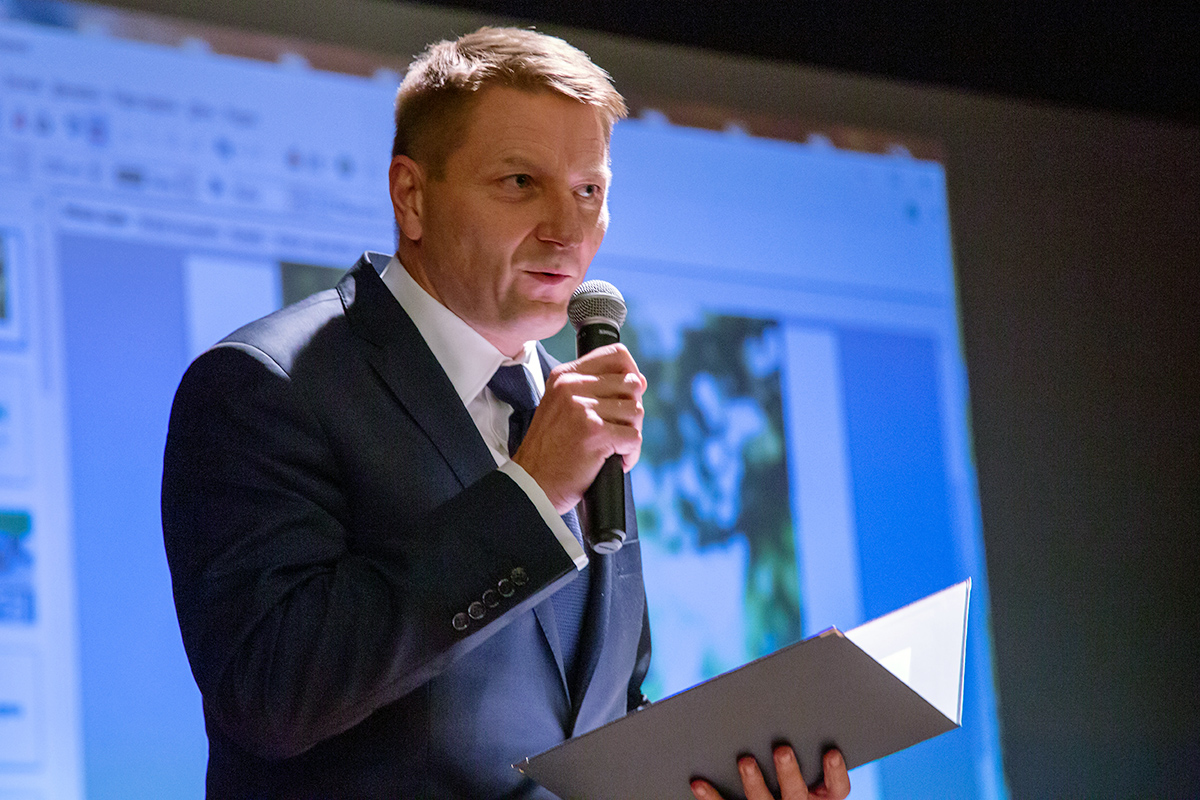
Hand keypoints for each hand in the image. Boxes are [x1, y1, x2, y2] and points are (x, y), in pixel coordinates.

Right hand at [512, 343, 644, 513]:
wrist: (533, 482)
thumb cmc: (550, 449)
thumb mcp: (562, 406)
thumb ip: (593, 388)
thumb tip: (640, 380)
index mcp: (565, 375)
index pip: (616, 355)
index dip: (631, 372)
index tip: (627, 393)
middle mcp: (572, 387)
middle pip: (632, 384)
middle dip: (631, 410)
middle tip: (616, 429)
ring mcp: (583, 409)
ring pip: (636, 411)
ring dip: (630, 433)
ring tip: (612, 447)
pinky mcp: (595, 433)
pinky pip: (634, 437)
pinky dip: (629, 454)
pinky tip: (613, 460)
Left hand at [690, 747, 850, 799]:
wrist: (768, 796)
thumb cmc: (785, 768)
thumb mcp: (805, 758)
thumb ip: (802, 737)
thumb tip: (783, 696)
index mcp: (820, 795)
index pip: (837, 789)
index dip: (836, 772)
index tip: (832, 752)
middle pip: (796, 794)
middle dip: (789, 773)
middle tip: (782, 749)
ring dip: (754, 783)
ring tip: (745, 760)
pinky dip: (710, 795)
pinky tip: (697, 781)